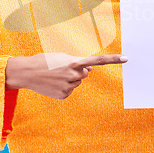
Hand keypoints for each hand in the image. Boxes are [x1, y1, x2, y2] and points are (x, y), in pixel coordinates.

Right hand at [5, 53, 127, 98]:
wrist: (27, 73)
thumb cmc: (44, 61)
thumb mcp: (61, 57)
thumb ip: (78, 62)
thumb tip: (89, 70)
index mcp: (74, 62)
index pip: (98, 61)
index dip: (113, 59)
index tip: (126, 58)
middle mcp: (74, 75)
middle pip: (85, 73)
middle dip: (77, 70)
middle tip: (61, 68)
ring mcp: (69, 87)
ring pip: (78, 82)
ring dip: (70, 78)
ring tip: (55, 75)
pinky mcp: (64, 95)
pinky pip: (71, 90)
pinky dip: (64, 86)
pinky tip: (53, 84)